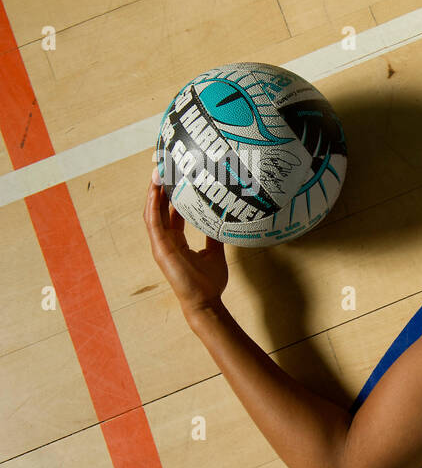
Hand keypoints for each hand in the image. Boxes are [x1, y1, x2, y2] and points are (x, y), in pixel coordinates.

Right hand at [143, 168, 228, 314]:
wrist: (206, 301)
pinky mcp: (160, 249)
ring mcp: (161, 244)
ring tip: (157, 172)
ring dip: (153, 192)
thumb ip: (214, 236)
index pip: (171, 212)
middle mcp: (166, 240)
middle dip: (160, 188)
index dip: (171, 194)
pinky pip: (153, 223)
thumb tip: (222, 221)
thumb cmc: (209, 282)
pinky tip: (155, 191)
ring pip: (153, 212)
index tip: (176, 176)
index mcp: (176, 240)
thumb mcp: (214, 252)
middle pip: (159, 208)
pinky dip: (153, 206)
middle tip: (163, 167)